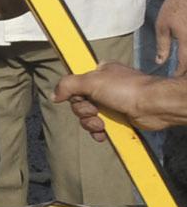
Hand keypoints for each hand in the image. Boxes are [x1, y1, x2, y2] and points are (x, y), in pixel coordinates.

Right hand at [57, 61, 174, 138]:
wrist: (152, 106)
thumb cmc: (127, 89)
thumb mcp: (91, 80)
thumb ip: (68, 85)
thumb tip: (54, 96)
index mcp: (99, 73)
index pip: (75, 83)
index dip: (74, 93)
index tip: (79, 97)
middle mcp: (104, 88)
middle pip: (79, 102)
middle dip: (83, 111)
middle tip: (94, 110)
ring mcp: (111, 104)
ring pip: (87, 117)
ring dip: (91, 123)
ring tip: (101, 123)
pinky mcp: (118, 118)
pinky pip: (99, 128)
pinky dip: (99, 132)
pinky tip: (103, 133)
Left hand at [151, 0, 186, 69]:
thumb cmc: (173, 9)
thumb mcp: (163, 27)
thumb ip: (163, 46)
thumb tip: (160, 61)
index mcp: (186, 40)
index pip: (184, 63)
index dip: (180, 72)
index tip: (175, 77)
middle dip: (186, 69)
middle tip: (180, 75)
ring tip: (183, 68)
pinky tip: (186, 53)